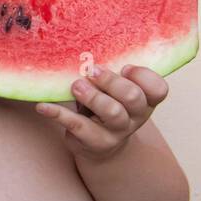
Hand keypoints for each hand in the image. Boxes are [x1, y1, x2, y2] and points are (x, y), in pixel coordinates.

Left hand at [35, 64, 169, 160]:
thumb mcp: (112, 92)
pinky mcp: (94, 142)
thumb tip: (85, 53)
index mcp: (145, 101)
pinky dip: (58, 114)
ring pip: (112, 112)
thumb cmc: (105, 107)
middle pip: (133, 97)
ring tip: (75, 86)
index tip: (124, 67)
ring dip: (92, 96)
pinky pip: (77, 126)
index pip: (158, 89)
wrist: (99, 147)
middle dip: (111, 81)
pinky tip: (42, 107)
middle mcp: (135, 117)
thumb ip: (109, 76)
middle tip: (90, 71)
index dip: (143, 76)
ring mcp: (117, 132)